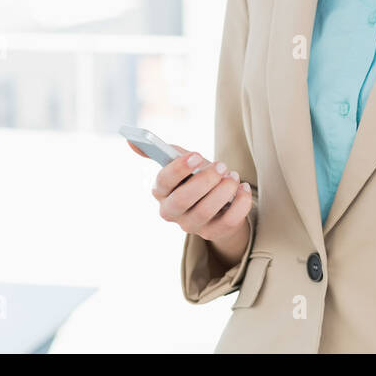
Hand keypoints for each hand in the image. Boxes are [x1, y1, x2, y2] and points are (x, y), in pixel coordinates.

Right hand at [136, 143, 251, 243]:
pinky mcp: (214, 234)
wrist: (216, 203)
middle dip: (204, 181)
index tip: (197, 155)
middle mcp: (172, 213)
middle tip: (222, 165)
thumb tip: (131, 142)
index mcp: (160, 192)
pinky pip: (228, 222)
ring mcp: (193, 226)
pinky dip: (240, 204)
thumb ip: (161, 152)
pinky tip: (244, 188)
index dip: (179, 168)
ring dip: (223, 191)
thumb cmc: (195, 178)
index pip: (163, 182)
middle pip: (183, 200)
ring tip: (233, 175)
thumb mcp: (180, 163)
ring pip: (206, 211)